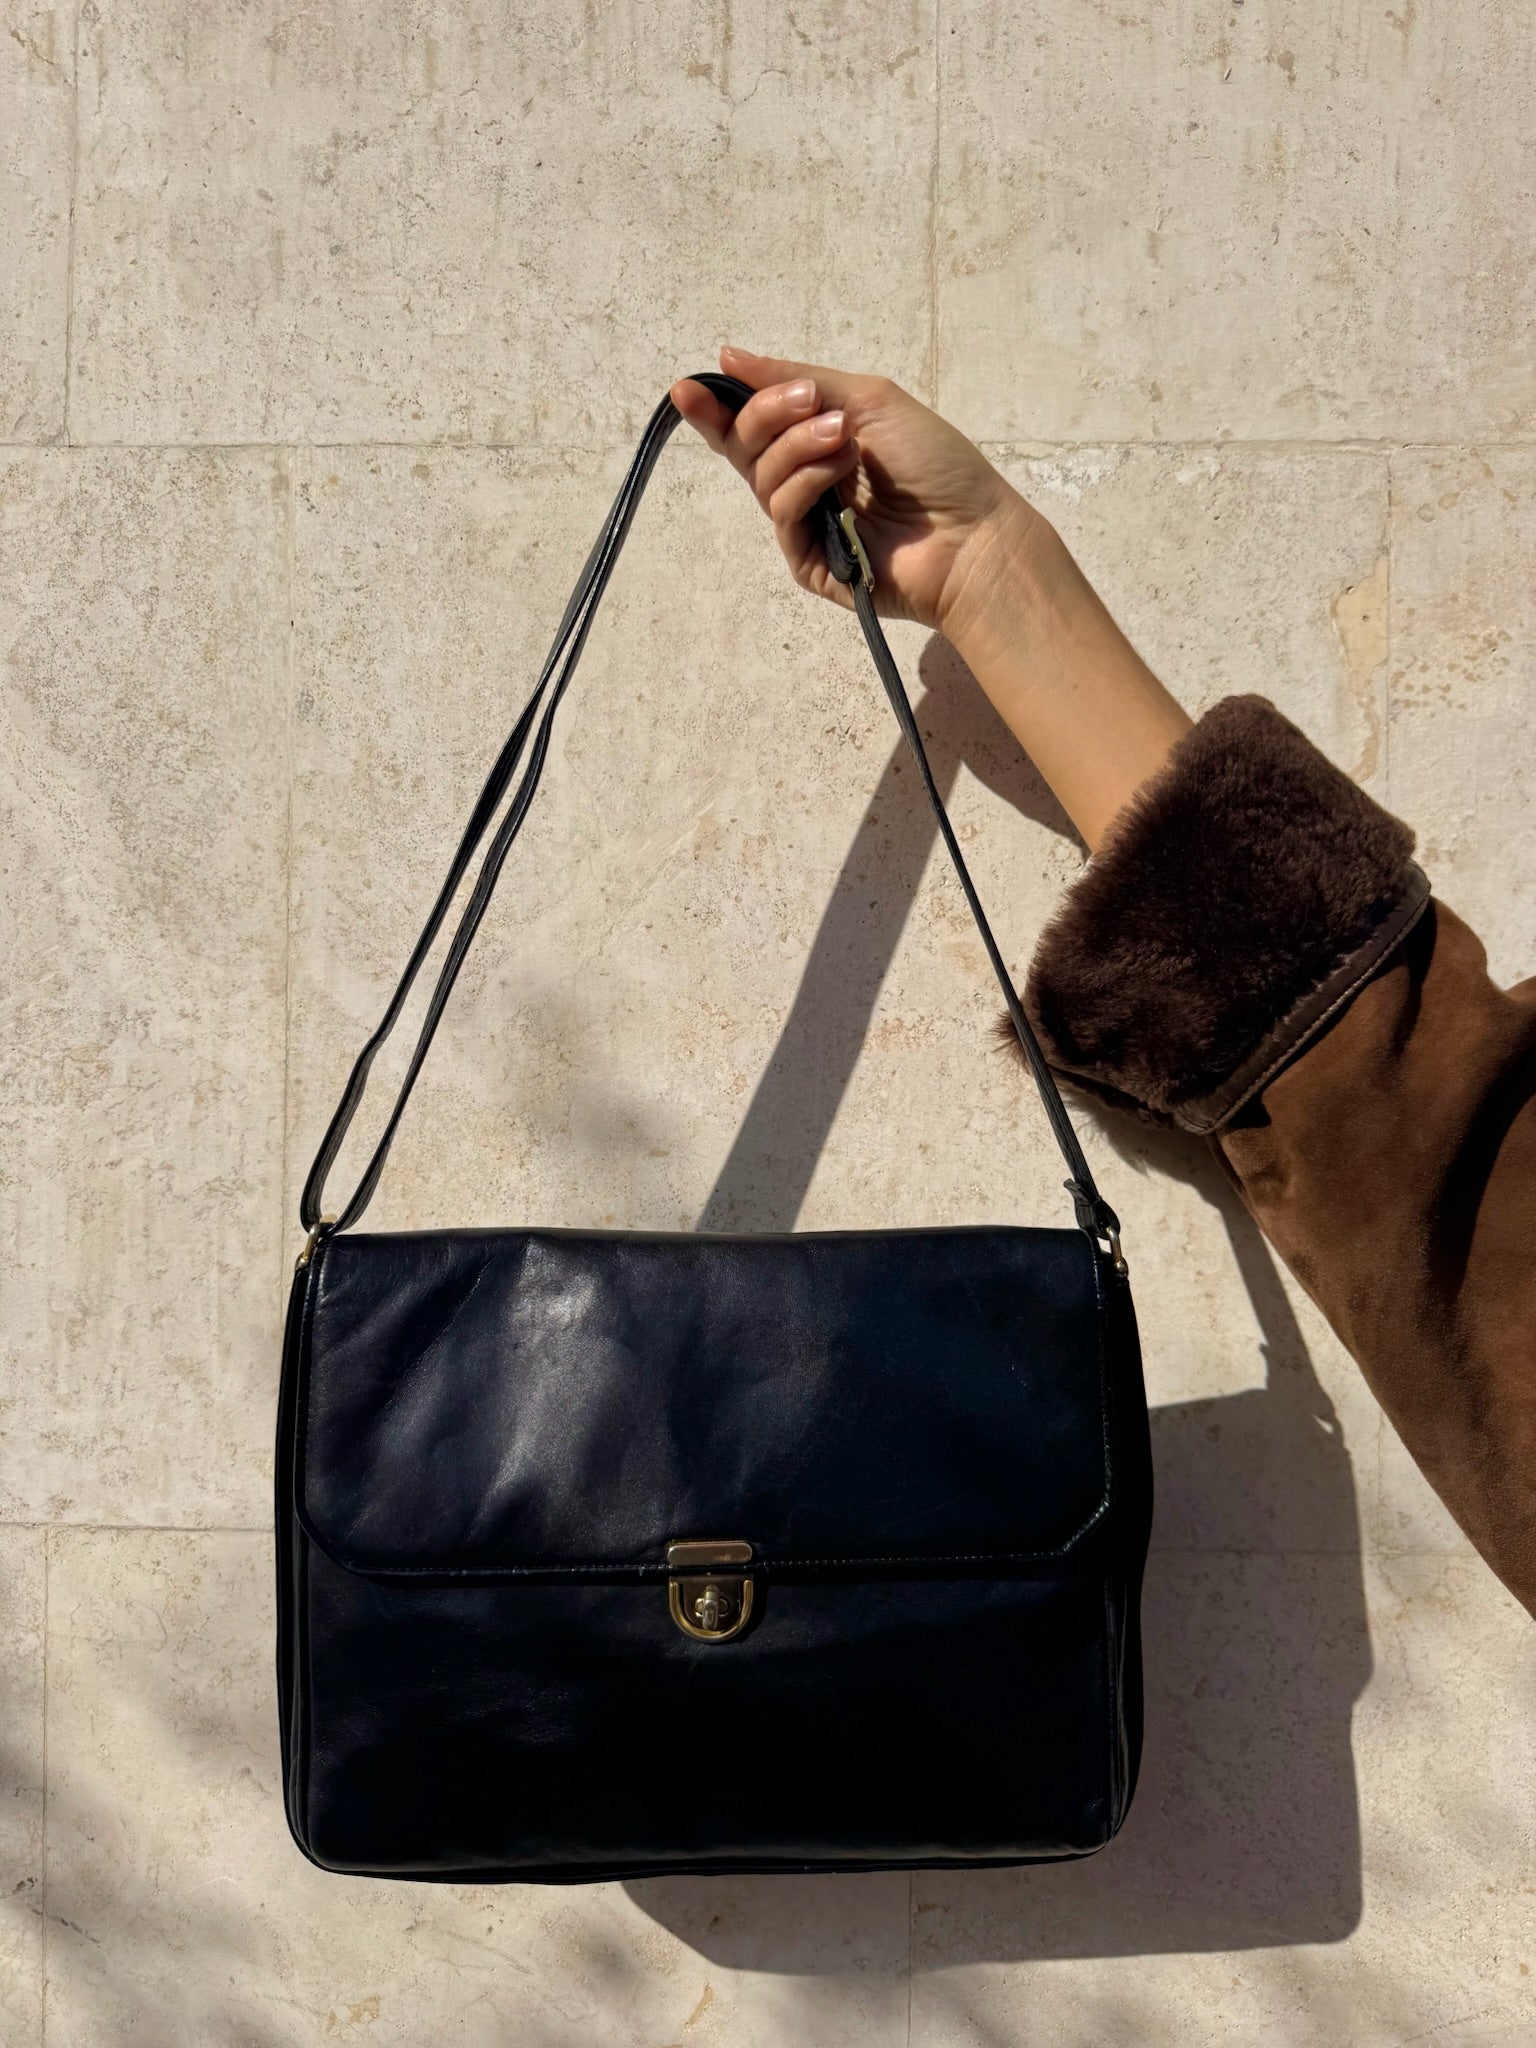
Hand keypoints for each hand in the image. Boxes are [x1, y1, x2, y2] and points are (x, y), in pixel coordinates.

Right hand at [669, 345, 1046, 639]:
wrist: (971, 534)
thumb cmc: (935, 464)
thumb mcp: (869, 399)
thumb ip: (799, 377)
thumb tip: (730, 356)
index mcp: (816, 442)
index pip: (751, 426)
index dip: (716, 407)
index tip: (688, 387)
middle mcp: (805, 481)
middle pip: (746, 445)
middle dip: (764, 415)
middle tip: (809, 403)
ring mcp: (805, 524)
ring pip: (763, 476)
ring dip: (798, 446)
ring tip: (845, 438)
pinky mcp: (808, 561)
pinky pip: (782, 511)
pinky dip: (806, 482)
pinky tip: (843, 473)